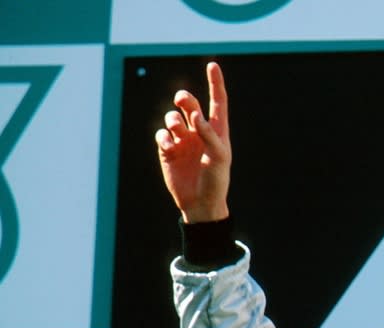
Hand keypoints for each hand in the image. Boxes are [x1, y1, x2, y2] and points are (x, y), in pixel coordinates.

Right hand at [155, 61, 230, 222]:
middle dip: (184, 98)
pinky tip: (169, 146)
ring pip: (172, 117)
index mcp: (217, 131)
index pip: (217, 102)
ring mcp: (183, 140)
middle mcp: (199, 132)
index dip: (215, 83)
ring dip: (173, 119)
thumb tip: (196, 114)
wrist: (200, 203)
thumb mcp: (219, 157)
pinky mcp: (168, 150)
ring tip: (176, 131)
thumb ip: (209, 134)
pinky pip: (161, 134)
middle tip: (183, 100)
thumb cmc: (216, 181)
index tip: (213, 65)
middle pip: (189, 105)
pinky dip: (163, 136)